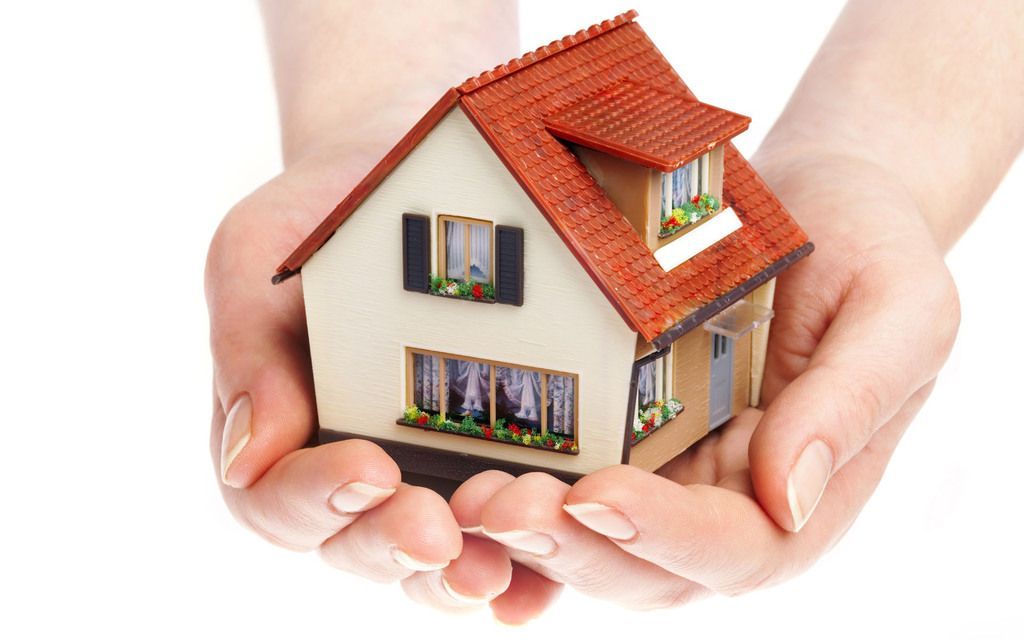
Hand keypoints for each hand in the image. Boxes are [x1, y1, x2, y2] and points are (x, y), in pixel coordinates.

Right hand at [205, 146, 518, 605]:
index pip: (277, 501)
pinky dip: (528, 567)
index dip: (317, 497)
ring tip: (500, 561)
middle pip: (360, 547)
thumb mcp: (259, 261)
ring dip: (465, 568)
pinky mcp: (497, 471)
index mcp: (279, 439)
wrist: (407, 180)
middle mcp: (351, 479)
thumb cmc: (321, 220)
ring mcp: (427, 482)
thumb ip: (246, 351)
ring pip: (437, 562)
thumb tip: (246, 456)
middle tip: (438, 530)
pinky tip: (547, 569)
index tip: (369, 466)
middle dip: (396, 544)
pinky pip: (510, 539)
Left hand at [453, 153, 960, 607]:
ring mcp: (667, 476)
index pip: (738, 547)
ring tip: (468, 496)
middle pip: (647, 566)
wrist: (820, 206)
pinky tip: (461, 480)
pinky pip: (564, 485)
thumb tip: (787, 499)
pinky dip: (516, 498)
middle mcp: (726, 502)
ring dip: (528, 533)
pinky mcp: (620, 437)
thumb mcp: (898, 313)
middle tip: (500, 507)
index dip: (666, 534)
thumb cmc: (871, 253)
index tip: (599, 496)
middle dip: (573, 547)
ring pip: (592, 541)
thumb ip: (850, 404)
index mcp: (803, 493)